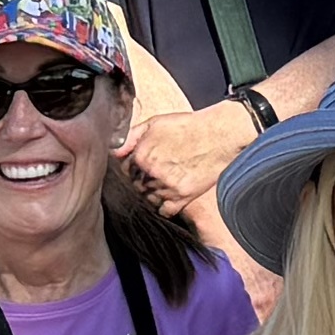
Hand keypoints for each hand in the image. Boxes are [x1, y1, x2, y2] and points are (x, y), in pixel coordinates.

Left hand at [128, 90, 262, 211]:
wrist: (222, 135)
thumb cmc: (189, 126)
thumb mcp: (155, 123)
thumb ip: (130, 137)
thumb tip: (113, 151)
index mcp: (141, 155)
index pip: (124, 170)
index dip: (132, 168)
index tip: (142, 166)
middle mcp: (150, 173)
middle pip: (135, 185)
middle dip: (141, 180)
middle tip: (156, 172)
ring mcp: (166, 187)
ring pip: (147, 198)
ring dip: (152, 192)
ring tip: (165, 180)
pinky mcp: (182, 198)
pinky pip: (163, 210)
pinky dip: (164, 205)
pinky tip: (170, 194)